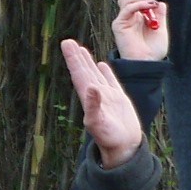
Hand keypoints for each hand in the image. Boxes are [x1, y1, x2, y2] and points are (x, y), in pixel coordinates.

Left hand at [60, 38, 142, 167]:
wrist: (124, 148)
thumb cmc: (110, 138)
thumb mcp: (99, 123)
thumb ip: (94, 105)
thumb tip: (91, 87)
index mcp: (88, 98)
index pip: (79, 74)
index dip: (73, 59)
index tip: (66, 45)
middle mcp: (95, 95)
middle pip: (84, 71)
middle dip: (76, 57)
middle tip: (67, 42)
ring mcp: (107, 96)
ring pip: (95, 74)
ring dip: (87, 62)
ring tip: (81, 49)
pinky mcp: (118, 99)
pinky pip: (110, 81)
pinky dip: (106, 72)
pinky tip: (102, 64)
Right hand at [109, 0, 167, 62]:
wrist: (147, 63)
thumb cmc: (154, 49)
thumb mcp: (161, 28)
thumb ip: (160, 15)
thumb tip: (160, 2)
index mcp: (136, 16)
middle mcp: (127, 16)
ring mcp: (122, 20)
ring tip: (151, 3)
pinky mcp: (119, 25)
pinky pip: (127, 8)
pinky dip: (138, 4)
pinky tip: (149, 6)